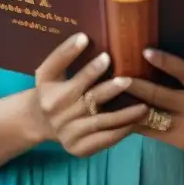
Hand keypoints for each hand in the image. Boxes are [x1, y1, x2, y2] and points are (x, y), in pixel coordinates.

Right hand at [28, 33, 148, 157]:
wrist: (39, 121)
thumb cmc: (51, 88)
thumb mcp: (49, 70)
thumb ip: (64, 54)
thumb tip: (84, 36)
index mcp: (48, 89)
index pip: (71, 78)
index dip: (88, 68)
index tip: (107, 56)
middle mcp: (56, 112)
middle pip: (88, 99)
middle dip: (109, 90)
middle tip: (128, 80)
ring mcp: (67, 132)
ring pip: (100, 122)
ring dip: (123, 114)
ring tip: (143, 105)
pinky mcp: (78, 148)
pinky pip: (103, 139)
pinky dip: (120, 132)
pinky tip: (135, 123)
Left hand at [125, 41, 183, 150]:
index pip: (182, 71)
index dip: (163, 61)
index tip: (144, 51)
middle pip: (160, 96)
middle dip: (136, 87)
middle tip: (115, 76)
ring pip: (153, 117)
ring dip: (130, 107)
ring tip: (111, 97)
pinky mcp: (181, 141)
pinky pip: (154, 133)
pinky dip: (136, 123)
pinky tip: (120, 114)